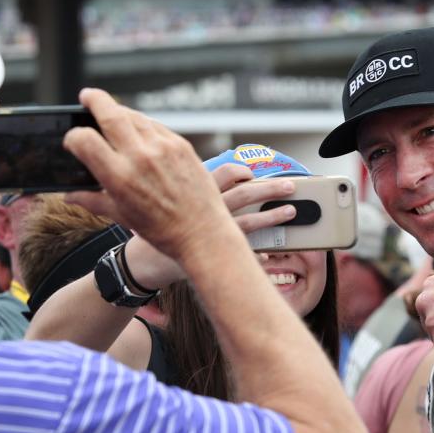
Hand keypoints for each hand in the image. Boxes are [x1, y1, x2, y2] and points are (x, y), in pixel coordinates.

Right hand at [62, 88, 228, 259]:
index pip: (84, 140)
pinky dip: (144, 124)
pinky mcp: (182, 146)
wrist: (203, 233)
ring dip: (120, 111)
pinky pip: (156, 126)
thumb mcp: (121, 216)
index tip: (73, 140)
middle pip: (110, 113)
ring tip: (112, 113)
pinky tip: (139, 129)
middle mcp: (140, 157)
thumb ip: (92, 200)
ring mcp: (163, 148)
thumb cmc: (161, 230)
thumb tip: (68, 195)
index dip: (73, 137)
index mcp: (119, 177)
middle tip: (87, 96)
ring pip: (135, 116)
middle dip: (95, 100)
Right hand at [114, 162, 300, 289]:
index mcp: (197, 192)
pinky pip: (244, 254)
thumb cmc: (154, 226)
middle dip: (271, 189)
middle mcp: (208, 210)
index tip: (254, 172)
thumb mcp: (164, 198)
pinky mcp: (214, 256)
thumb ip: (187, 185)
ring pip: (250, 223)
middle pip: (246, 194)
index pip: (227, 173)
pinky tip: (270, 256)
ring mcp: (212, 234)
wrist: (142, 262)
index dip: (244, 171)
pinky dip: (259, 256)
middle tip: (291, 186)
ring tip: (290, 212)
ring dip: (273, 218)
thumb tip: (210, 174)